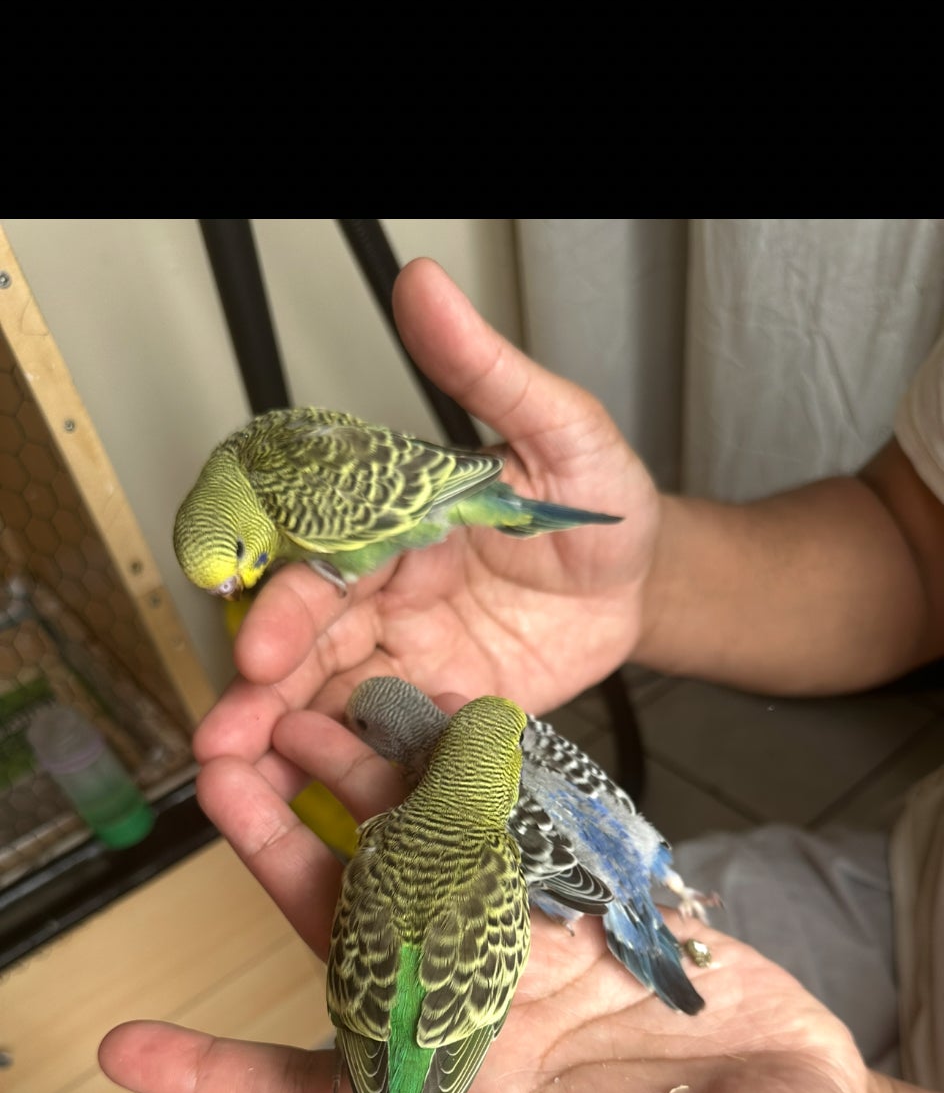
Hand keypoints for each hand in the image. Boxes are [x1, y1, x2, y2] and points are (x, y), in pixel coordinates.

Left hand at [100, 713, 891, 1092]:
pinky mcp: (585, 902)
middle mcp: (482, 1023)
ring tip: (306, 706)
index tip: (126, 1046)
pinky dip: (470, 771)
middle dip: (283, 857)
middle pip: (354, 939)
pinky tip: (430, 708)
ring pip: (421, 864)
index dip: (227, 1075)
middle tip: (221, 766)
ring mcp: (530, 954)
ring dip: (361, 790)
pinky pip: (509, 827)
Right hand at [194, 256, 661, 777]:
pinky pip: (391, 745)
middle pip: (310, 646)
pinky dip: (356, 773)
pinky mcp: (440, 712)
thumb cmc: (597, 498)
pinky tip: (322, 807)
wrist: (648, 580)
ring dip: (284, 741)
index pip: (328, 567)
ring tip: (239, 786)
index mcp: (397, 526)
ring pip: (331, 702)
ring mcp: (409, 658)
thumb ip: (487, 371)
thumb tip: (424, 285)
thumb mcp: (558, 428)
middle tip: (224, 736)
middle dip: (262, 693)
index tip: (261, 647)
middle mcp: (387, 595)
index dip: (292, 609)